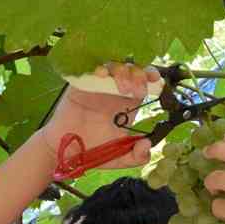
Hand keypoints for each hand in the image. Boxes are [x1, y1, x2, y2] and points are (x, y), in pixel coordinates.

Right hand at [42, 62, 160, 168]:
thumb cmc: (93, 153)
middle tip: (139, 91)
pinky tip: (103, 75)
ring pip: (114, 65)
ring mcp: (98, 87)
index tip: (157, 84)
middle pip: (133, 69)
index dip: (152, 78)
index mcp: (128, 105)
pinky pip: (90, 68)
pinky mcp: (80, 86)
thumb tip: (147, 144)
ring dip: (123, 72)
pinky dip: (99, 67)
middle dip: (140, 75)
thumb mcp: (121, 158)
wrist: (67, 154)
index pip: (145, 83)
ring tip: (124, 89)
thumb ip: (138, 157)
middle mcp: (115, 92)